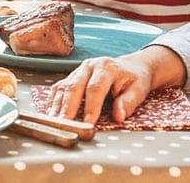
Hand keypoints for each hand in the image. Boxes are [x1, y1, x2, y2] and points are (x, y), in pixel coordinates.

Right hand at [45, 47, 181, 123]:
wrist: (130, 66)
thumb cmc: (134, 79)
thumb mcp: (138, 90)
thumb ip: (128, 103)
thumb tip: (118, 117)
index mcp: (106, 67)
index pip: (95, 88)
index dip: (91, 106)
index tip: (89, 122)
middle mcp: (89, 66)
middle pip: (74, 86)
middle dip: (68, 107)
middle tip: (64, 123)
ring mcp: (78, 70)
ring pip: (63, 86)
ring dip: (57, 105)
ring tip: (54, 121)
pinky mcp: (71, 76)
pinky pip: (58, 87)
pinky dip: (53, 101)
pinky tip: (51, 113)